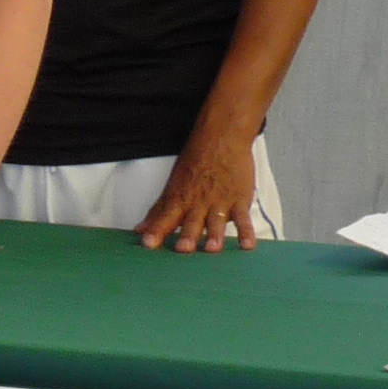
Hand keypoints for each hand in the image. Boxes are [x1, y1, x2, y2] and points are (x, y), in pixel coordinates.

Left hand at [136, 130, 262, 251]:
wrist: (221, 140)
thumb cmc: (195, 164)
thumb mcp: (173, 186)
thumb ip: (158, 212)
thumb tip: (140, 230)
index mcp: (180, 200)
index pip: (165, 218)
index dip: (156, 231)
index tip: (148, 244)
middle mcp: (198, 203)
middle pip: (191, 222)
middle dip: (186, 236)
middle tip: (182, 249)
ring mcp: (219, 202)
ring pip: (216, 222)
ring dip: (214, 235)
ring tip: (211, 249)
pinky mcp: (239, 200)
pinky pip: (243, 218)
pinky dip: (246, 232)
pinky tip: (247, 246)